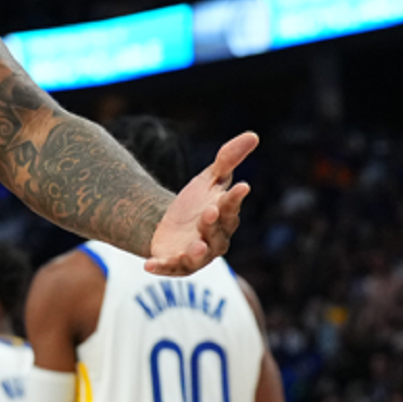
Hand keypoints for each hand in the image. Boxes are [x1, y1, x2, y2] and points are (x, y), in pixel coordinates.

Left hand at [144, 132, 257, 276]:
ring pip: (199, 255)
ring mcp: (195, 253)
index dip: (235, 198)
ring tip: (196, 244)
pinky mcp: (174, 263)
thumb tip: (253, 135)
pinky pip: (168, 266)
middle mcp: (215, 239)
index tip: (241, 186)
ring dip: (198, 251)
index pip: (232, 206)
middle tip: (209, 211)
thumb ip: (228, 159)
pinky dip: (161, 266)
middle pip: (217, 231)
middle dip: (214, 223)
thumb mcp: (209, 178)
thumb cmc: (197, 202)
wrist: (169, 225)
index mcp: (225, 216)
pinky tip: (149, 264)